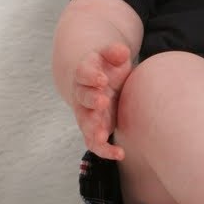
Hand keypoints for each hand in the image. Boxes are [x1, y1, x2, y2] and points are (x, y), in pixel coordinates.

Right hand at [72, 42, 131, 158]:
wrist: (101, 81)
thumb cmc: (109, 67)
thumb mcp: (113, 55)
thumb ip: (115, 52)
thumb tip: (121, 50)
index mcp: (85, 73)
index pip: (83, 73)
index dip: (91, 76)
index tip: (102, 79)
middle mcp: (82, 93)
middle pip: (82, 98)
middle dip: (91, 101)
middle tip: (103, 102)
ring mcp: (87, 112)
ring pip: (85, 122)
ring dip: (92, 129)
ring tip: (102, 136)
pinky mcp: (94, 127)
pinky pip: (94, 141)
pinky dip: (104, 149)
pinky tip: (120, 153)